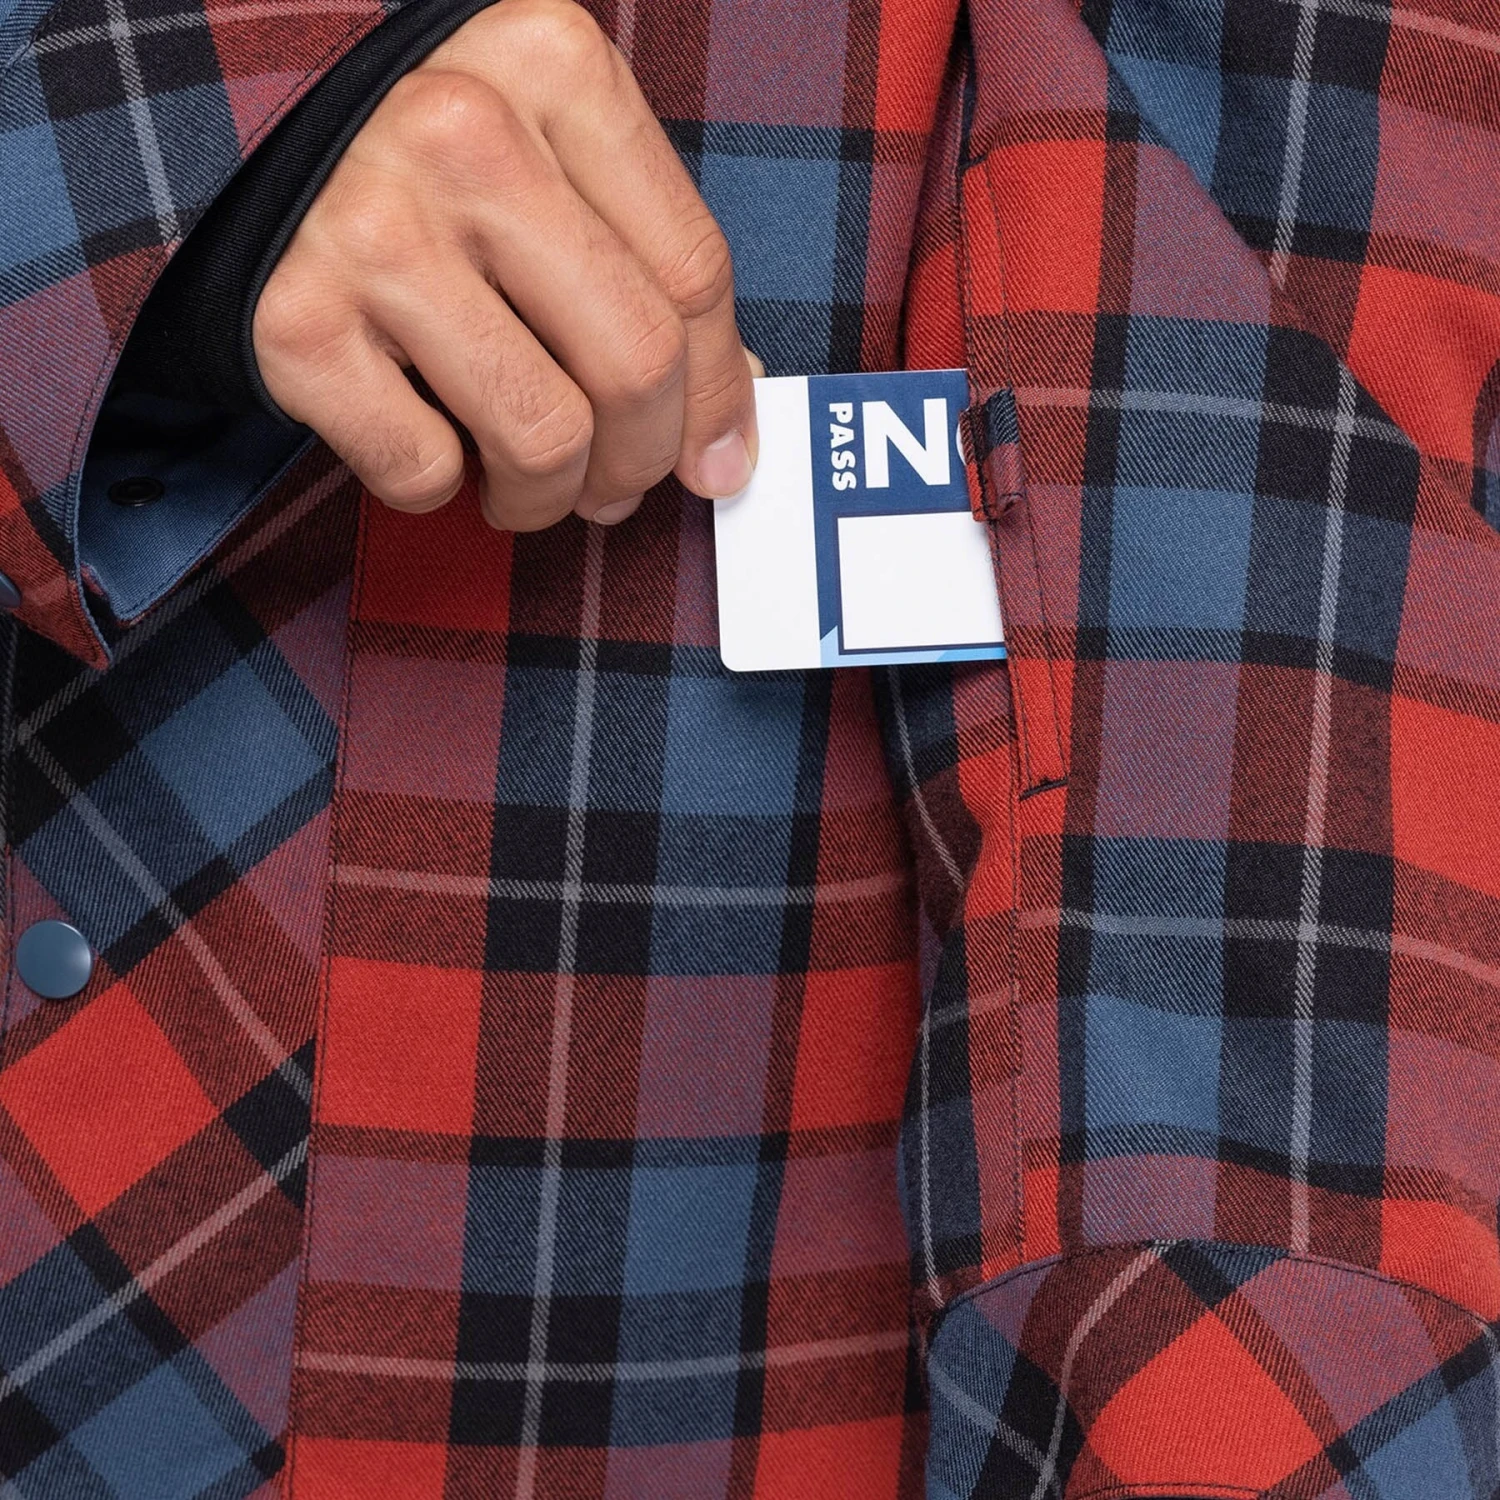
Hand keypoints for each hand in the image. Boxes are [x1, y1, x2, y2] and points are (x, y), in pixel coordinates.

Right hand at [252, 0, 758, 528]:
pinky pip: (424, 470)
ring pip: (541, 436)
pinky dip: (440, 487)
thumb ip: (642, 257)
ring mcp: (370, 228)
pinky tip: (431, 443)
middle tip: (618, 487)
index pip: (692, 273)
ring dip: (549, 496)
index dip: (717, 394)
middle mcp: (462, 133)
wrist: (221, 134)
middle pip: (633, 363)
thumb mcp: (544, 152)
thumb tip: (726, 409)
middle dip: (642, 462)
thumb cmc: (415, 161)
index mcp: (549, 66)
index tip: (718, 457)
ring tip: (529, 486)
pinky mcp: (294, 322)